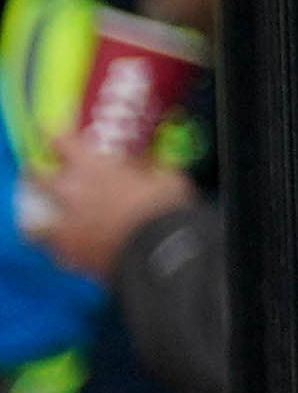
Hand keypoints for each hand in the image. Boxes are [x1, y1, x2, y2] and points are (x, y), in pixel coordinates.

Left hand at [21, 151, 196, 283]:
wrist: (160, 254)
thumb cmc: (166, 208)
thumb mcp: (166, 178)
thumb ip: (148, 168)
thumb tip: (145, 163)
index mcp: (92, 167)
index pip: (62, 142)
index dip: (59, 138)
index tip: (60, 136)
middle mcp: (70, 194)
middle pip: (38, 179)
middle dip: (41, 175)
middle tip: (51, 175)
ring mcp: (65, 227)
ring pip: (35, 222)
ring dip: (45, 216)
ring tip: (57, 218)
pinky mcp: (70, 256)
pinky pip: (57, 249)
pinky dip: (63, 245)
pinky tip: (77, 244)